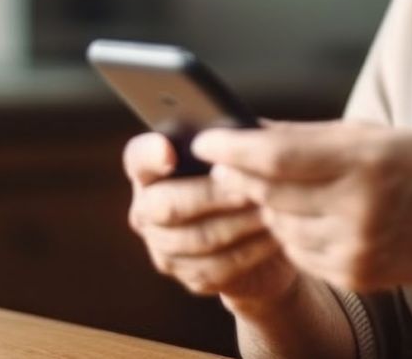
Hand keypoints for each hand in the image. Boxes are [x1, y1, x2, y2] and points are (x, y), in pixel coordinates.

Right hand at [123, 132, 299, 311]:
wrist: (270, 226)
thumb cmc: (254, 171)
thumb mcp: (249, 148)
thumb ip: (237, 137)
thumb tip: (240, 137)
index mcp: (155, 166)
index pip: (139, 157)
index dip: (150, 155)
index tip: (170, 153)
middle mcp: (148, 207)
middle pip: (167, 204)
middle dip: (213, 195)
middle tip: (250, 188)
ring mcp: (164, 247)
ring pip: (196, 238)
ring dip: (238, 223)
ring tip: (270, 209)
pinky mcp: (188, 276)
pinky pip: (215, 267)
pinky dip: (248, 250)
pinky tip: (272, 236)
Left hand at [190, 121, 411, 293]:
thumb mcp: (374, 134)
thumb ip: (309, 135)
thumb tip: (251, 129)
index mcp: (366, 161)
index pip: (278, 157)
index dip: (233, 148)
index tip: (206, 138)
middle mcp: (358, 208)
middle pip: (269, 192)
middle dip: (239, 175)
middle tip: (225, 160)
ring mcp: (353, 248)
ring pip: (277, 224)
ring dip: (266, 203)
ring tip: (282, 185)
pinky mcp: (350, 276)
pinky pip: (296, 251)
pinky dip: (290, 230)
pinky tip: (308, 213)